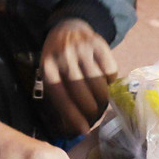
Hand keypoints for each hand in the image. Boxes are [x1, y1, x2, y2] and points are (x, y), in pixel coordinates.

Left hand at [40, 19, 117, 134]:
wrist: (67, 28)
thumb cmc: (58, 59)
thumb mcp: (51, 73)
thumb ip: (60, 95)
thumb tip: (75, 127)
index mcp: (48, 69)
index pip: (61, 97)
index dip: (73, 116)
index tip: (84, 130)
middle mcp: (64, 58)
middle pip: (81, 91)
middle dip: (91, 109)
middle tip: (96, 115)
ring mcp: (81, 49)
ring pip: (98, 82)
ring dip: (103, 97)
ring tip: (103, 101)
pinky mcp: (98, 43)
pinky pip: (110, 69)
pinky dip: (111, 80)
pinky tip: (106, 81)